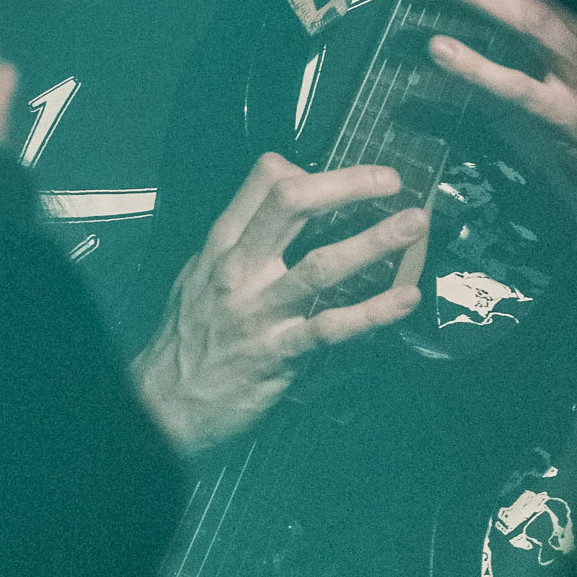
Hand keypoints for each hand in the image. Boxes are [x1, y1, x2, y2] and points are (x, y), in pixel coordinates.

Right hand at [131, 153, 426, 453]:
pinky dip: (373, 312)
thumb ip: (239, 245)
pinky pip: (332, 328)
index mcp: (223, 247)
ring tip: (414, 224)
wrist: (162, 406)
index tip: (354, 175)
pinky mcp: (277, 354)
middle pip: (293, 204)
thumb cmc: (186, 342)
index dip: (314, 169)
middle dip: (347, 185)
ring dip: (374, 240)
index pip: (264, 183)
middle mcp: (240, 270)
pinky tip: (405, 298)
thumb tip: (281, 215)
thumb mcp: (199, 277)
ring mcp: (260, 311)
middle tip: (390, 181)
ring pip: (321, 264)